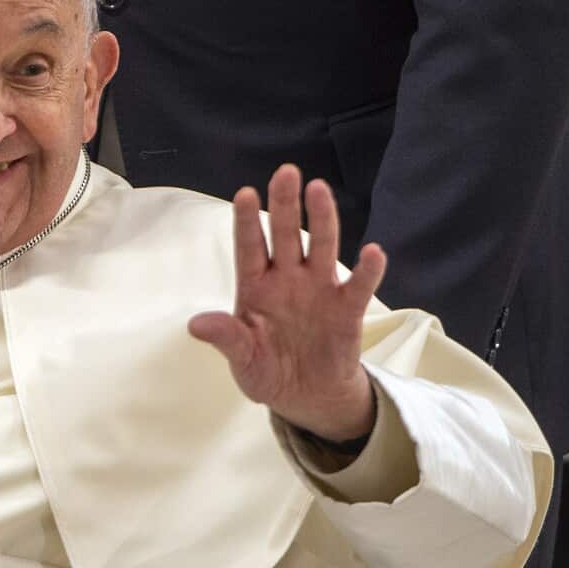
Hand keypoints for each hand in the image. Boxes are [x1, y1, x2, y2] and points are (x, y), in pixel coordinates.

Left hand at [189, 165, 386, 440]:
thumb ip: (226, 340)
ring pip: (321, 247)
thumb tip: (195, 325)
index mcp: (255, 287)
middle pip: (285, 235)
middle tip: (286, 172)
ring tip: (319, 189)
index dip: (246, 223)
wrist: (307, 397)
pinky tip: (372, 252)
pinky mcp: (347, 309)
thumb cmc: (266, 371)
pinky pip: (358, 285)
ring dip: (322, 219)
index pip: (249, 248)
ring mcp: (318, 290)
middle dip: (284, 204)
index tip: (243, 193)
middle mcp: (287, 279)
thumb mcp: (243, 361)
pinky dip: (367, 270)